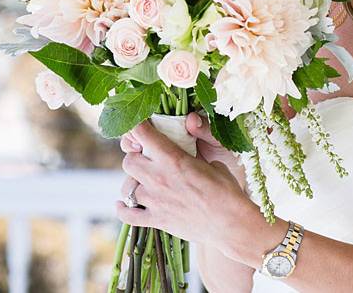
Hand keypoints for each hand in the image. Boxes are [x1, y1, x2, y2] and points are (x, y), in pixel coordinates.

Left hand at [116, 120, 262, 257]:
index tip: (139, 127)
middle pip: (128, 161)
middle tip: (146, 159)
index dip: (137, 127)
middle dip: (135, 157)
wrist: (230, 224)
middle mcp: (158, 177)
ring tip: (142, 182)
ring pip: (126, 187)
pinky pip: (127, 215)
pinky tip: (122, 204)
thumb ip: (193, 152)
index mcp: (173, 158)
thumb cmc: (226, 190)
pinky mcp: (156, 220)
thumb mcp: (213, 162)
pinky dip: (123, 209)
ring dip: (132, 182)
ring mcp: (155, 201)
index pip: (142, 133)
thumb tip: (188, 145)